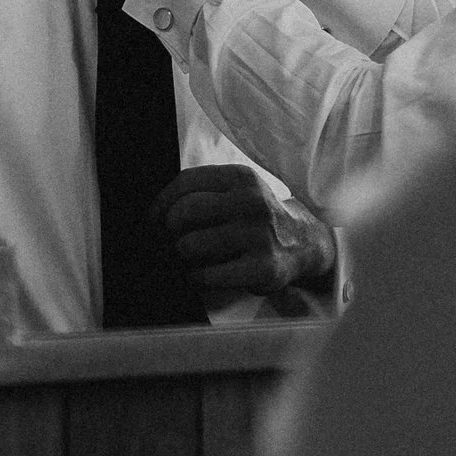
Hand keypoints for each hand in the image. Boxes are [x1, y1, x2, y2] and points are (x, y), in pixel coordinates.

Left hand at [153, 165, 335, 298]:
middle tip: (173, 239)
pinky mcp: (261, 268)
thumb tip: (154, 214)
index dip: (161, 203)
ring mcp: (259, 235)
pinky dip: (197, 277)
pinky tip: (204, 273)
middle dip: (170, 229)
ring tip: (192, 257)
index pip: (185, 182)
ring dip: (183, 254)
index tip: (154, 219)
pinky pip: (206, 275)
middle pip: (184, 212)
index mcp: (242, 178)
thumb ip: (202, 192)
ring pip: (190, 245)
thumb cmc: (254, 217)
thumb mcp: (237, 191)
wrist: (302, 243)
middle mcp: (252, 202)